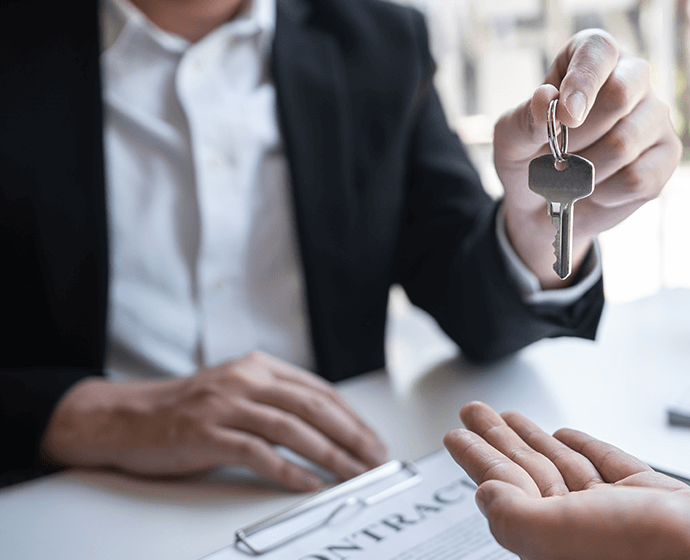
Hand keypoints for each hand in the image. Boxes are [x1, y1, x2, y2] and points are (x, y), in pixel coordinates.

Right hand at [41, 352, 386, 490]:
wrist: (122, 418)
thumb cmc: (183, 410)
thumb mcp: (236, 392)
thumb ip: (276, 401)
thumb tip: (326, 427)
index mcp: (258, 367)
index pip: (320, 391)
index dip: (353, 418)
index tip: (373, 440)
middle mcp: (245, 380)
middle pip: (314, 408)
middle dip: (352, 436)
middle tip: (376, 459)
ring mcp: (226, 406)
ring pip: (293, 430)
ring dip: (330, 456)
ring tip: (353, 474)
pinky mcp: (207, 434)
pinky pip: (259, 453)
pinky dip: (289, 470)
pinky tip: (309, 483)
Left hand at [443, 402, 689, 559]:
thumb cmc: (656, 556)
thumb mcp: (563, 535)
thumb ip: (516, 516)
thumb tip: (484, 495)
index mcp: (554, 541)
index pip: (504, 489)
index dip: (477, 459)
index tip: (455, 435)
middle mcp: (581, 529)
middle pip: (528, 474)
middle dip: (498, 440)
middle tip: (474, 413)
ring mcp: (617, 513)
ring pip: (563, 467)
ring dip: (533, 439)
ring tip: (508, 417)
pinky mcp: (652, 501)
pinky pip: (608, 469)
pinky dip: (585, 448)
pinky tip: (567, 436)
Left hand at [494, 30, 681, 287]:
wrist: (544, 206)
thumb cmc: (528, 158)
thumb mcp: (510, 139)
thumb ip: (524, 118)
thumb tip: (546, 98)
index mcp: (592, 58)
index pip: (599, 52)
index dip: (582, 81)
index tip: (565, 115)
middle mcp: (632, 78)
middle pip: (621, 92)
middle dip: (579, 134)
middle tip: (557, 156)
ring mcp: (655, 116)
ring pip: (625, 142)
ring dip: (585, 170)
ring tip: (571, 176)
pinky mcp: (667, 155)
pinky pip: (638, 178)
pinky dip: (604, 193)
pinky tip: (595, 190)